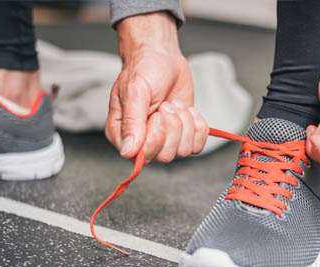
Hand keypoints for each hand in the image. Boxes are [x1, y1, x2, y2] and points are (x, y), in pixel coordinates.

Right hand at [106, 12, 208, 162]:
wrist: (162, 57)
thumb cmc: (143, 70)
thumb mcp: (135, 92)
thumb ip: (132, 123)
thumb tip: (128, 152)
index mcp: (122, 135)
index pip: (140, 157)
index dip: (155, 139)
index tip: (157, 115)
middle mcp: (143, 142)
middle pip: (164, 156)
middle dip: (173, 128)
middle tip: (166, 105)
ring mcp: (165, 140)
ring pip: (183, 151)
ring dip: (185, 124)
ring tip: (175, 105)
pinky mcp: (183, 135)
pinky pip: (197, 146)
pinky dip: (198, 126)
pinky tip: (188, 110)